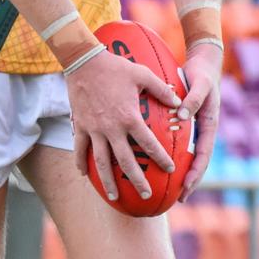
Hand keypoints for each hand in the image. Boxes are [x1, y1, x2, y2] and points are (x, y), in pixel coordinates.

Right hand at [66, 48, 182, 201]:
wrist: (84, 61)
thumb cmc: (115, 67)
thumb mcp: (142, 74)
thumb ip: (161, 89)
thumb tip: (178, 101)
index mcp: (129, 117)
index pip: (148, 143)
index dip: (160, 157)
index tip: (169, 169)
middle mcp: (112, 128)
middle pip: (125, 161)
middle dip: (137, 180)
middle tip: (146, 194)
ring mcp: (94, 129)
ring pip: (101, 162)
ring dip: (107, 181)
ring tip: (114, 196)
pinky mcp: (81, 126)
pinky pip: (80, 149)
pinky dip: (81, 162)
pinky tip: (85, 175)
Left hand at [177, 42, 221, 201]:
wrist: (204, 64)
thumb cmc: (202, 74)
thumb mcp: (200, 85)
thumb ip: (193, 99)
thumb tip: (182, 115)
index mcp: (209, 126)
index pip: (204, 156)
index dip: (196, 173)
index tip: (187, 186)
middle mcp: (202, 131)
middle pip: (196, 162)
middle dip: (189, 181)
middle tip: (178, 199)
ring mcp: (195, 128)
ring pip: (188, 155)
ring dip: (180, 172)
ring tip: (168, 189)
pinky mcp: (186, 123)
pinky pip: (179, 142)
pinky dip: (171, 153)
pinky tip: (157, 161)